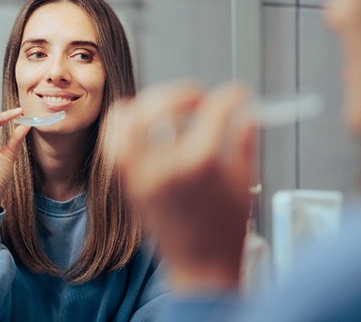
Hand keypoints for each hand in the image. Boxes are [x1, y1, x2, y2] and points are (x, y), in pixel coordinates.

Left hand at [114, 82, 256, 290]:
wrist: (198, 267)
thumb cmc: (224, 232)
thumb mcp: (244, 182)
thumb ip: (244, 140)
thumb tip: (246, 111)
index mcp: (199, 166)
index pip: (214, 111)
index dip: (232, 96)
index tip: (238, 95)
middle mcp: (162, 166)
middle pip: (162, 104)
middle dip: (187, 92)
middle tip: (202, 99)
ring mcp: (138, 173)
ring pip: (129, 116)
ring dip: (152, 103)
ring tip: (171, 109)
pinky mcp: (125, 181)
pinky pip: (113, 139)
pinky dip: (126, 123)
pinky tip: (147, 124)